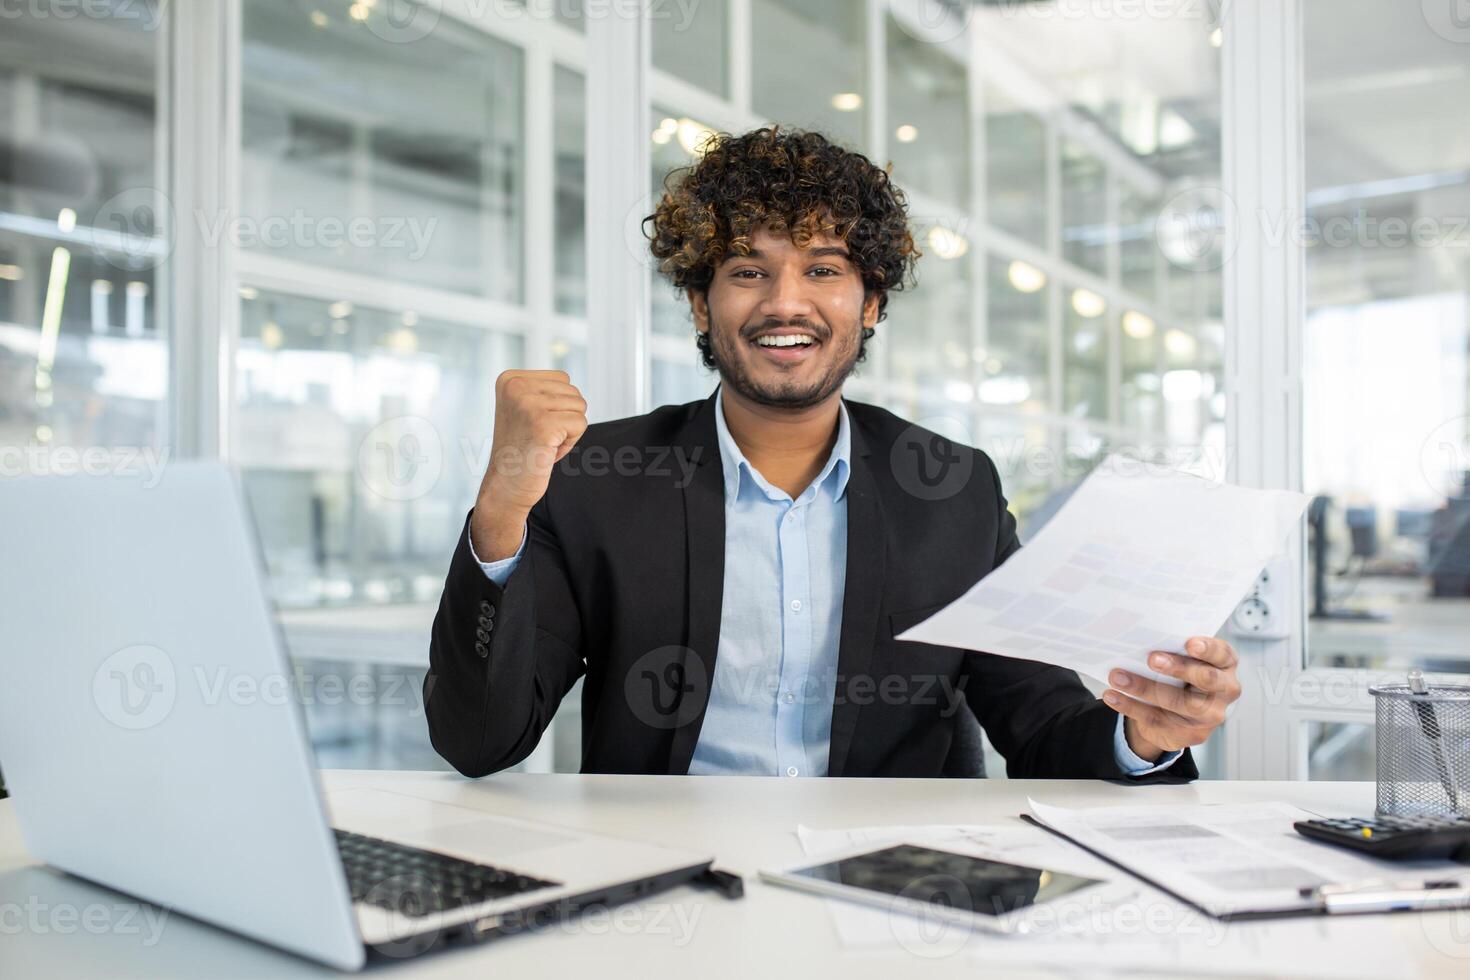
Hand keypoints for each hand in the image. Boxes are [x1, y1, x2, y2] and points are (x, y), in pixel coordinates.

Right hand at [470, 369, 587, 560]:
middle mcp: (515, 386)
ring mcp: (528, 404)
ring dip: (568, 431)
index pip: (563, 379)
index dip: (558, 406)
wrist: (505, 487)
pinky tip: (547, 451)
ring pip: (580, 407)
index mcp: (510, 379)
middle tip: (539, 437)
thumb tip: (570, 386)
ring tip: (543, 443)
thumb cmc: (521, 451)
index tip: (535, 425)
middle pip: (574, 392)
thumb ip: (544, 391)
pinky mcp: (543, 424)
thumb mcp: (525, 409)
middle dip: (565, 419)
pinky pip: (581, 424)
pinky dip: (570, 442)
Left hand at [1103, 637, 1240, 761]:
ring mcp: (1210, 715)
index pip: (1222, 654)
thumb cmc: (1182, 676)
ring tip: (1117, 677)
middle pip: (1206, 678)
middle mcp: (1224, 689)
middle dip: (1178, 667)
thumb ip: (1174, 650)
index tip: (1189, 643)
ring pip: (1179, 702)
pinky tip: (1112, 696)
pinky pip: (1158, 719)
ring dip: (1144, 688)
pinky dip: (1130, 706)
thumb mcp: (1184, 660)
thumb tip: (1140, 637)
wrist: (1178, 714)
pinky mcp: (1191, 734)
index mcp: (1225, 664)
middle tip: (1152, 659)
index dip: (1208, 648)